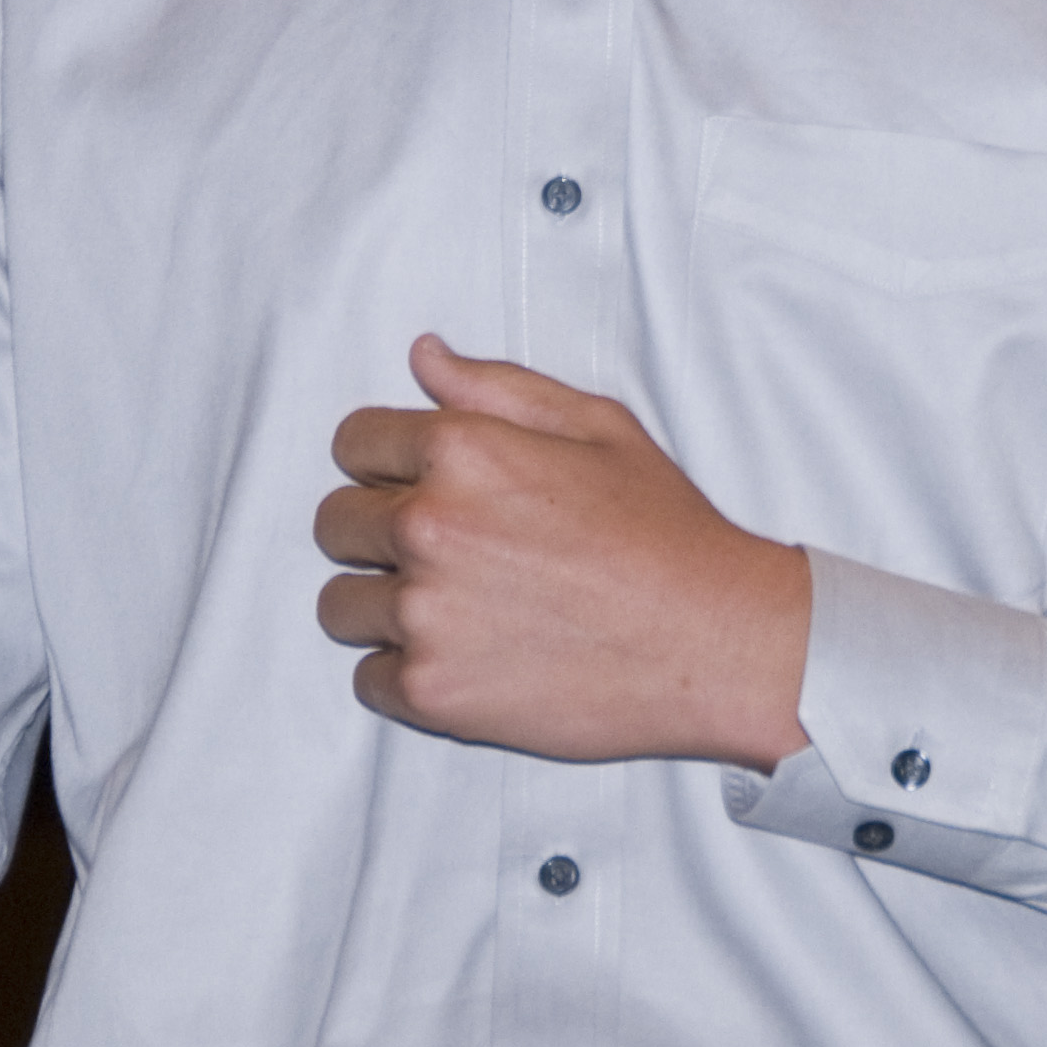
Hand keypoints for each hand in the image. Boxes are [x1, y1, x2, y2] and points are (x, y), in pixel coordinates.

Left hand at [314, 334, 810, 766]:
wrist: (712, 642)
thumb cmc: (664, 533)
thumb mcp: (599, 428)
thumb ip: (499, 388)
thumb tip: (424, 357)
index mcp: (463, 451)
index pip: (354, 442)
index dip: (389, 463)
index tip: (425, 488)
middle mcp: (429, 527)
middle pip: (334, 524)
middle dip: (379, 533)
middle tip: (452, 554)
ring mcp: (424, 613)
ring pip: (340, 606)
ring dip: (385, 607)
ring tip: (460, 609)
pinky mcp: (429, 689)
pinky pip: (367, 678)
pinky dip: (408, 672)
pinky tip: (472, 656)